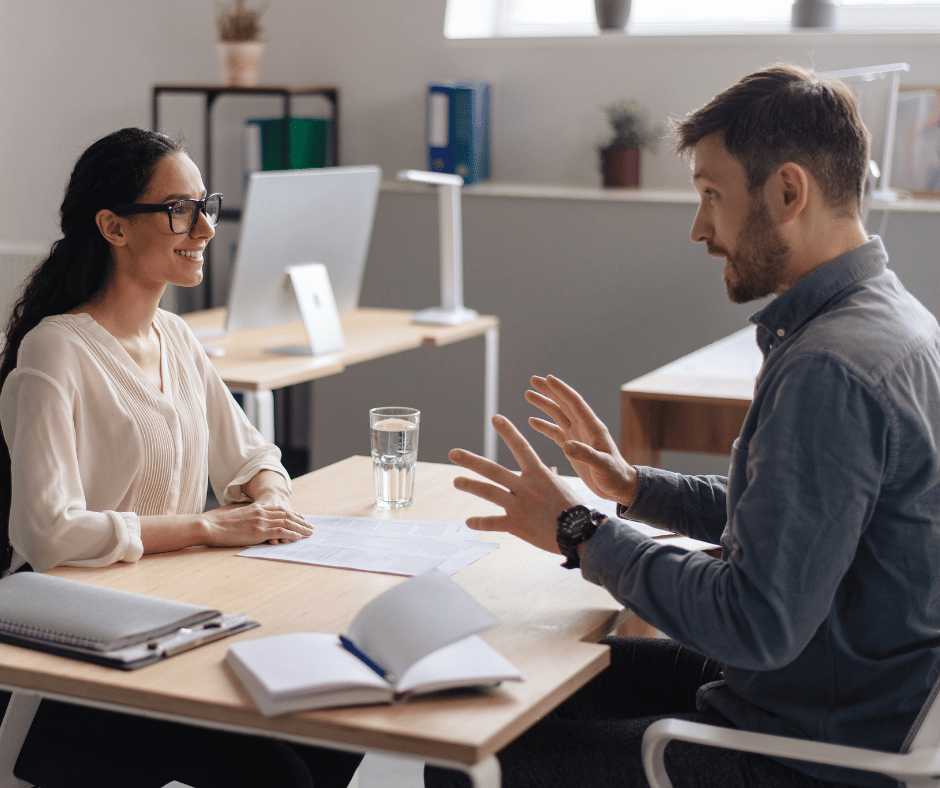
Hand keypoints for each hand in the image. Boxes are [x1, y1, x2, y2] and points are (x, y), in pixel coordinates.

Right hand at [202, 502, 312, 546]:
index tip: (301, 517)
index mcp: (257, 509)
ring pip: (287, 522)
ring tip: (309, 532)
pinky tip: (298, 537)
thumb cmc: (220, 525)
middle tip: (310, 526)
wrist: (210, 526)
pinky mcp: (259, 531)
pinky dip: (292, 533)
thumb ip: (249, 519)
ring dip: (300, 527)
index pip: (280, 510)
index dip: (292, 514)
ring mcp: (261, 521)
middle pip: (287, 515)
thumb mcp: (238, 517)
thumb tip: (254, 525)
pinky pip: (280, 531)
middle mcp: (261, 513)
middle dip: (300, 521)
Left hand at [449, 414, 582, 553]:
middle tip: (453, 453)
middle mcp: (525, 487)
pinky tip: (468, 522)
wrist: (580, 533)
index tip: (495, 417)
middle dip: (471, 460)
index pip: (521, 446)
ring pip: (488, 492)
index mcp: (538, 474)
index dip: (508, 431)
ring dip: (470, 485)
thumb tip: (550, 470)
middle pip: (492, 470)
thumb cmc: (574, 509)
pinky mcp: (516, 525)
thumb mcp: (562, 488)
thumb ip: (550, 477)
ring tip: (456, 481)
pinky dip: (480, 522)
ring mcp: (519, 505)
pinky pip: (493, 523)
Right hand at [526, 375, 637, 505]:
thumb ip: (586, 455)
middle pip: (564, 404)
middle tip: (533, 380)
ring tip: (528, 394)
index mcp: (593, 427)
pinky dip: (544, 425)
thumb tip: (566, 445)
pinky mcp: (572, 447)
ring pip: (558, 415)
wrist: (619, 487)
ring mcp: (577, 436)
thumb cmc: (615, 476)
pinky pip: (555, 432)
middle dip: (549, 391)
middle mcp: (584, 427)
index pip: (575, 403)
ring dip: (544, 404)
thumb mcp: (602, 466)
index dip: (562, 390)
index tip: (548, 378)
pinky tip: (532, 420)